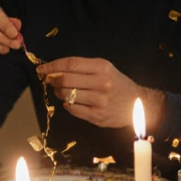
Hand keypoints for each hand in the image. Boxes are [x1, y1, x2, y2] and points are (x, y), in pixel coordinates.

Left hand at [35, 57, 158, 129]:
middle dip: (52, 80)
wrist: (138, 105)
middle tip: (50, 81)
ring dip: (58, 93)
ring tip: (62, 91)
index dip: (52, 66)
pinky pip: (72, 109)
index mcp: (102, 68)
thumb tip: (54, 70)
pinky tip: (72, 101)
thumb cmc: (117, 84)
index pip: (70, 64)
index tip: (41, 69)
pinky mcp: (97, 116)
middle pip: (65, 79)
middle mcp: (101, 83)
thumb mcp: (105, 69)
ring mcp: (99, 101)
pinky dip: (68, 104)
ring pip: (66, 95)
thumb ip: (82, 68)